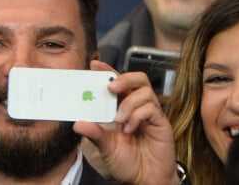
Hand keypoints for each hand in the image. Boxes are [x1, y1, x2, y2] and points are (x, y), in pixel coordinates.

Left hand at [74, 60, 177, 184]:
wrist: (147, 179)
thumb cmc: (128, 162)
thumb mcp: (107, 147)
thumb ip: (95, 134)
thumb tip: (77, 123)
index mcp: (124, 106)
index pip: (118, 83)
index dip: (108, 71)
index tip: (95, 65)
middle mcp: (139, 105)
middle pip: (137, 79)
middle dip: (124, 78)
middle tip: (111, 87)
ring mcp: (151, 112)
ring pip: (145, 91)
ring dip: (129, 103)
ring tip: (119, 120)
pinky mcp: (161, 121)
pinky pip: (151, 108)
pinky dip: (137, 116)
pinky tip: (130, 129)